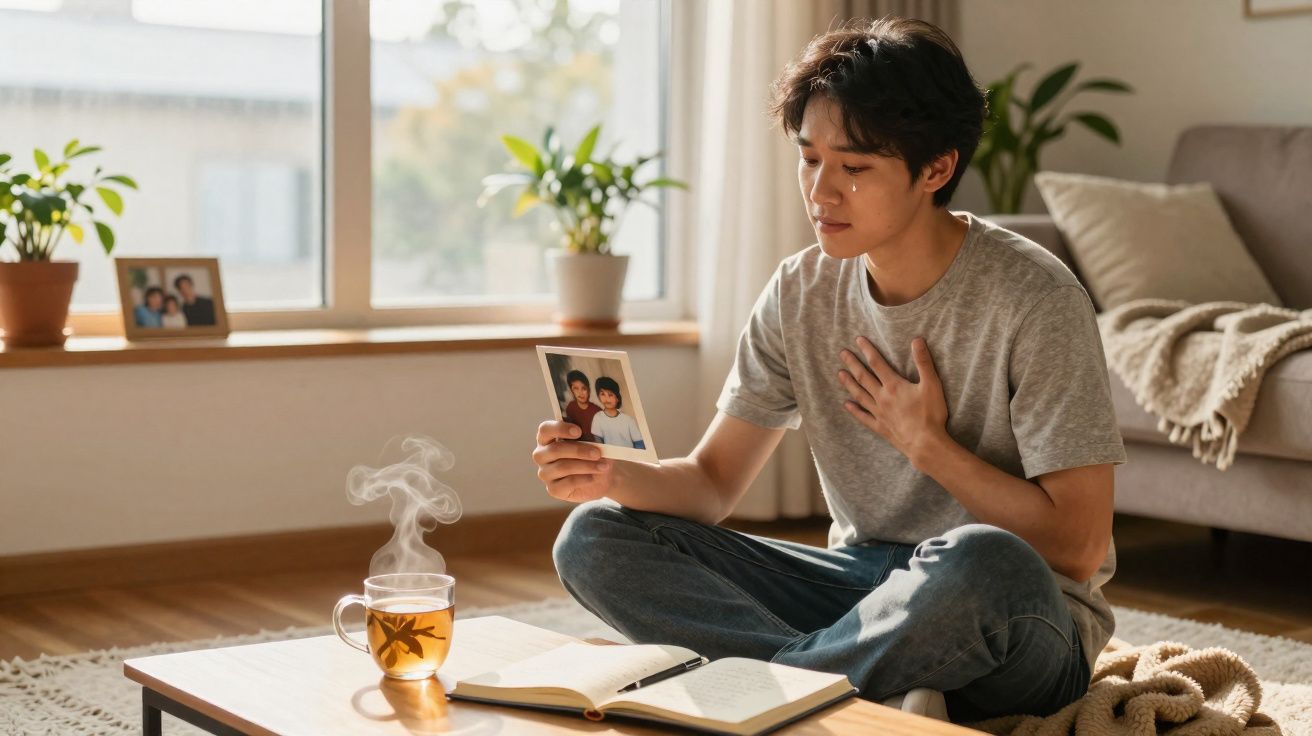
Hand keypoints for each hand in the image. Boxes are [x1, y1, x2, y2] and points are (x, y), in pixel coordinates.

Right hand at [532, 420, 613, 502]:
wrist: (602, 476)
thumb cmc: (593, 453)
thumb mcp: (593, 441)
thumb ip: (589, 435)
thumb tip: (593, 435)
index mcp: (547, 437)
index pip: (545, 429)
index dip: (560, 429)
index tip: (579, 431)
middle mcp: (542, 455)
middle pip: (554, 450)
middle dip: (578, 450)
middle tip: (598, 453)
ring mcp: (545, 473)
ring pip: (562, 467)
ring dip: (585, 466)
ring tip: (603, 466)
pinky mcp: (553, 489)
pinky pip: (567, 483)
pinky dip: (583, 479)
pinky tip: (594, 477)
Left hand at [838, 335, 948, 467]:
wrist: (925, 444)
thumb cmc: (930, 414)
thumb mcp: (931, 385)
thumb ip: (923, 362)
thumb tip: (917, 340)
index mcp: (894, 386)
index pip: (877, 363)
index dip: (867, 350)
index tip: (857, 340)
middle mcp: (882, 398)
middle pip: (864, 377)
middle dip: (853, 364)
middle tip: (842, 353)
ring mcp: (879, 413)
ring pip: (860, 395)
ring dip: (849, 384)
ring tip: (839, 374)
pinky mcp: (880, 427)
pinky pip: (863, 417)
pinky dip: (854, 410)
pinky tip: (847, 405)